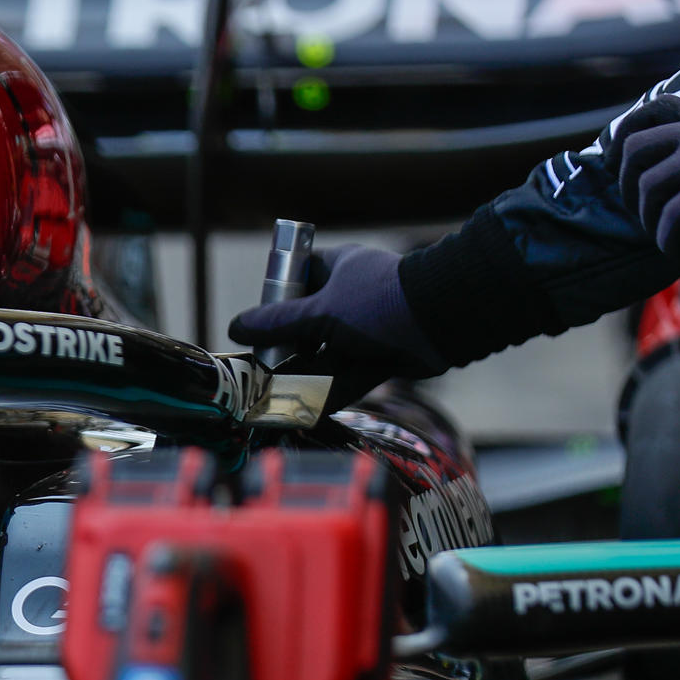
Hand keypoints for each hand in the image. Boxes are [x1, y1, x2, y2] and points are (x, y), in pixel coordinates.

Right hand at [227, 244, 448, 410]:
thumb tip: (235, 327)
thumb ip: (279, 323)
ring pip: (329, 353)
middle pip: (309, 324)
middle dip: (288, 349)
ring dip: (307, 376)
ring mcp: (369, 327)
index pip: (298, 277)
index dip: (278, 299)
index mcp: (338, 268)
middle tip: (264, 371)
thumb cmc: (380, 302)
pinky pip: (350, 374)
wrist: (444, 320)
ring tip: (279, 399)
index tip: (260, 322)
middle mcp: (352, 296)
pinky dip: (332, 392)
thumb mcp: (322, 312)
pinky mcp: (384, 355)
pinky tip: (307, 411)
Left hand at [606, 94, 679, 261]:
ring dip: (649, 220)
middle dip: (629, 187)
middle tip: (650, 217)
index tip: (615, 162)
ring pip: (647, 187)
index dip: (625, 135)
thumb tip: (661, 183)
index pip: (657, 110)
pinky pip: (669, 218)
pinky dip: (667, 240)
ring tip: (671, 236)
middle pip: (635, 150)